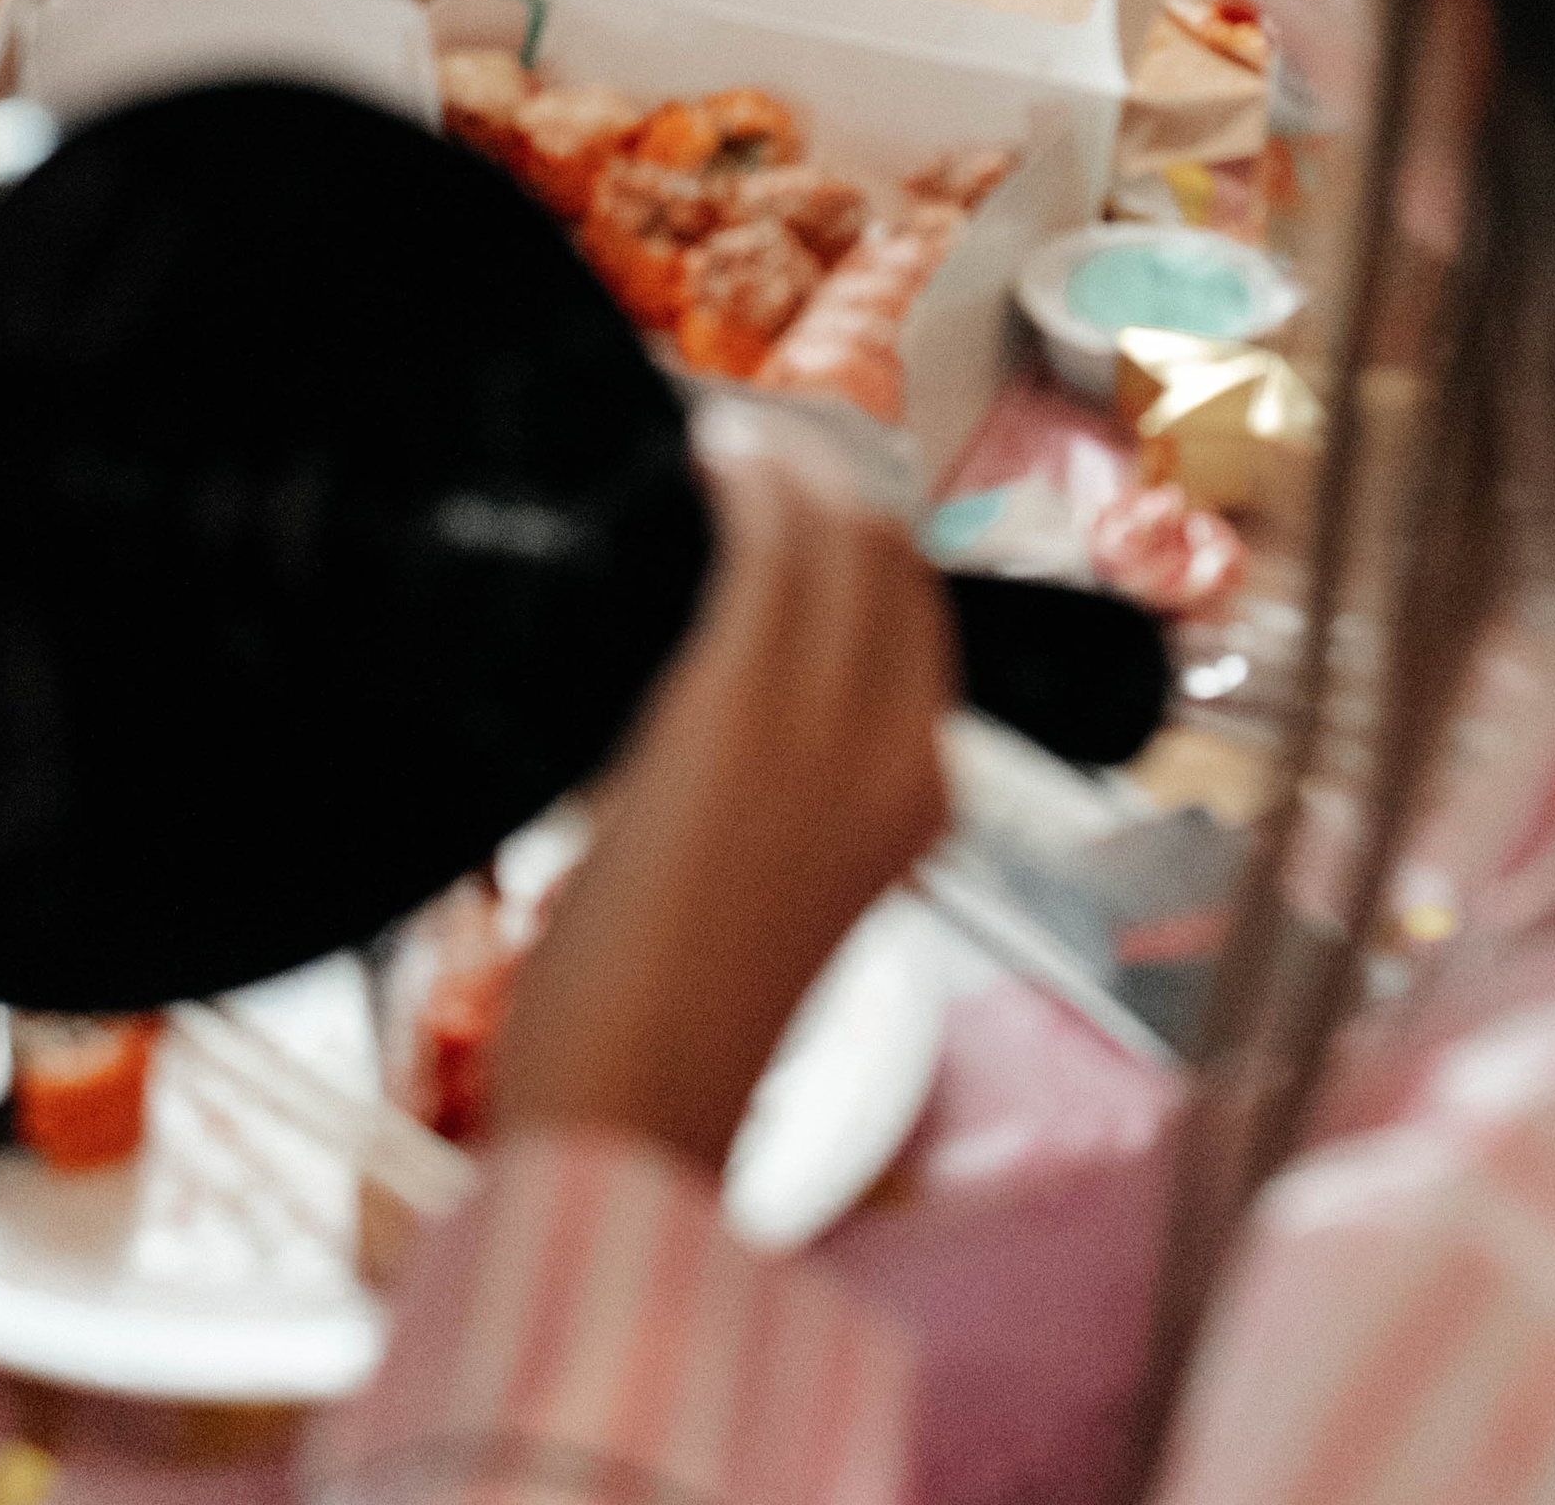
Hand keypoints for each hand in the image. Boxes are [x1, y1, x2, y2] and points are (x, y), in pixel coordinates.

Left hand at [489, 421, 953, 1170]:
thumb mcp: (777, 900)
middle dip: (836, 489)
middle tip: (769, 449)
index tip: (815, 491)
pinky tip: (713, 455)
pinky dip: (748, 485)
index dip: (872, 542)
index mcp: (920, 804)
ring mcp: (820, 727)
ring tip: (735, 443)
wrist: (633, 1111)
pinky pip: (766, 552)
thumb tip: (737, 717)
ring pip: (838, 543)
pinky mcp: (734, 707)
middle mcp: (897, 754)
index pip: (922, 624)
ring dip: (787, 471)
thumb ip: (783, 798)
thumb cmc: (674, 1031)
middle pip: (891, 566)